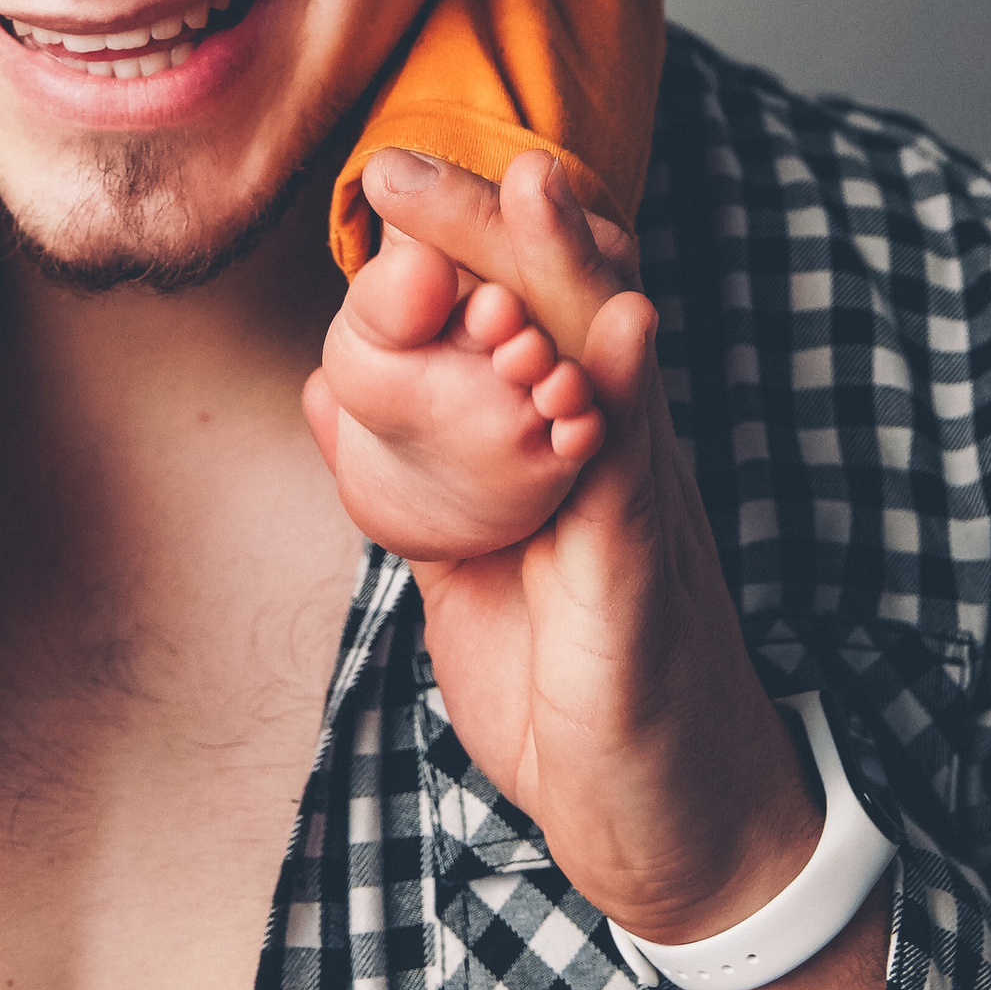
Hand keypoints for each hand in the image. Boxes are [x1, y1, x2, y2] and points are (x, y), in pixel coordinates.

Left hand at [328, 150, 891, 989]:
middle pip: (561, 295)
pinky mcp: (641, 569)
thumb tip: (328, 392)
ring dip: (568, 266)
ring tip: (531, 184)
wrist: (662, 823)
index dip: (461, 234)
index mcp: (561, 435)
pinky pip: (635, 465)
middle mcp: (607, 444)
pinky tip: (618, 328)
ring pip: (607, 355)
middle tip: (399, 165)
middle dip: (485, 221)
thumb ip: (415, 479)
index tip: (383, 181)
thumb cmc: (569, 689)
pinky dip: (625, 388)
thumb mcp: (465, 569)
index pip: (520, 302)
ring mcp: (634, 499)